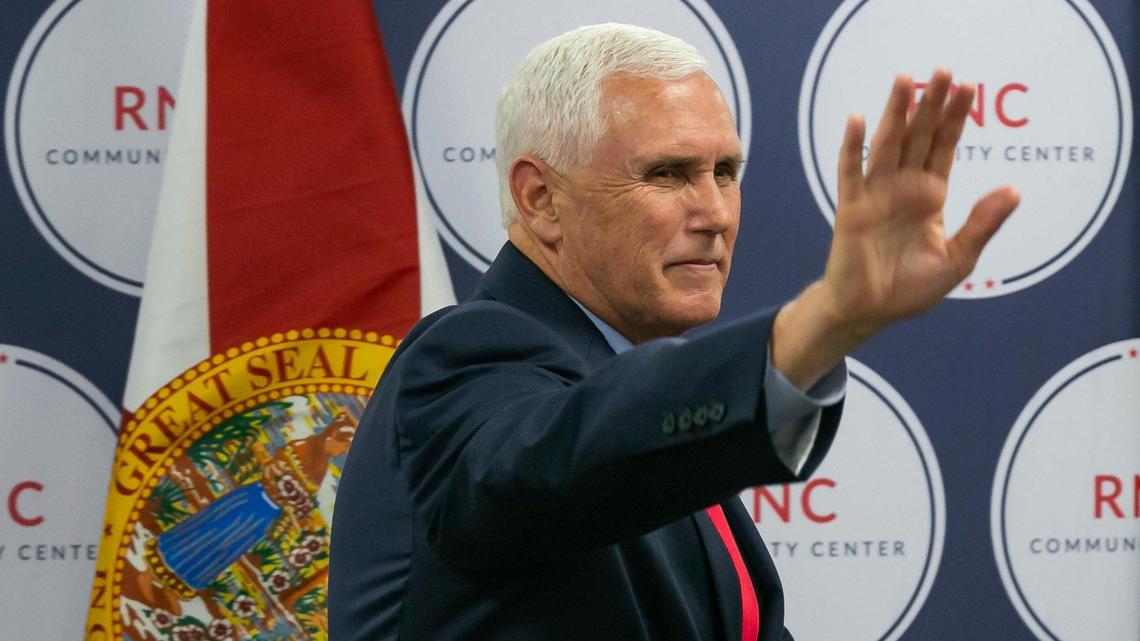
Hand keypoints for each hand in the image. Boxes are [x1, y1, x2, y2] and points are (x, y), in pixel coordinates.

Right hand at [822, 69, 1019, 335]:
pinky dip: (852, 147)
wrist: (869, 312)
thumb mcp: (957, 259)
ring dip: (896, 113)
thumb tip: (1014, 190)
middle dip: (931, 105)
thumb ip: (982, 224)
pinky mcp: (851, 209)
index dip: (955, 118)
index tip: (968, 87)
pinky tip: (857, 120)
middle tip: (943, 71)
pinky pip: (851, 172)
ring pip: (887, 145)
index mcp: (930, 197)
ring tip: (906, 81)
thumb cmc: (909, 289)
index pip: (944, 148)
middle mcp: (903, 188)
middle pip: (919, 137)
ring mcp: (876, 196)